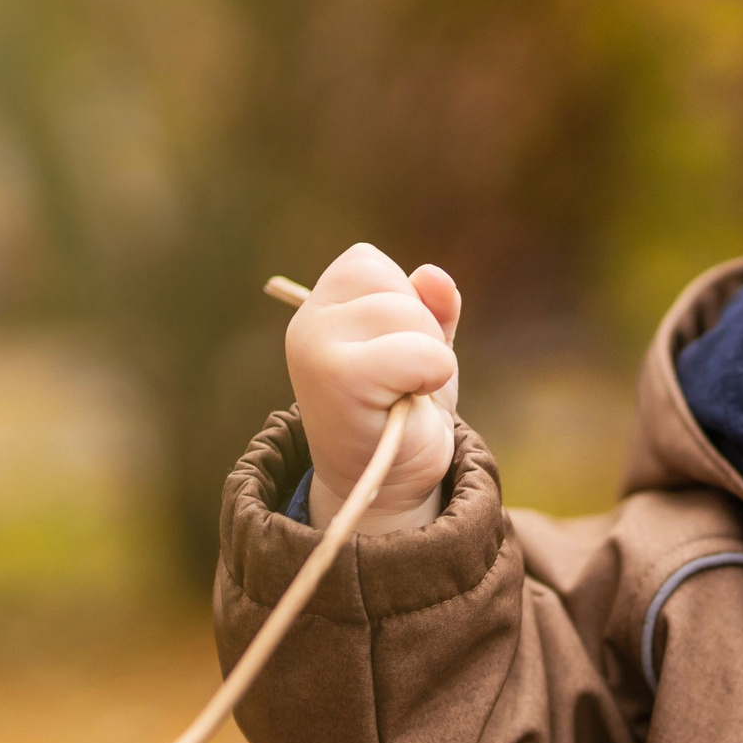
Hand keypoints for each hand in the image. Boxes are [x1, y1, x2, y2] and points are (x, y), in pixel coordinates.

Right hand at [284, 242, 462, 535]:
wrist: (390, 480)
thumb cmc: (403, 407)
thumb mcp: (423, 344)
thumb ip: (431, 305)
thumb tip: (433, 276)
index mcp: (320, 306)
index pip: (371, 263)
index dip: (404, 301)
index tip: (394, 348)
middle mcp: (309, 322)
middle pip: (396, 289)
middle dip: (421, 332)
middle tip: (401, 380)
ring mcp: (316, 349)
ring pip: (409, 316)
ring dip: (428, 358)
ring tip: (401, 392)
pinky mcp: (339, 380)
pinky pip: (417, 353)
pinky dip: (432, 374)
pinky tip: (409, 401)